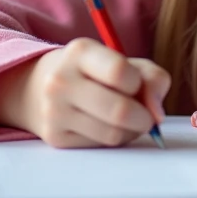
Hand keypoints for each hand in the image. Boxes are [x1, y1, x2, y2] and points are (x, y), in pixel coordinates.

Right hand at [0, 37, 169, 147]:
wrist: (39, 87)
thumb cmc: (94, 73)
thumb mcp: (123, 61)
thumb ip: (152, 78)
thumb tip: (157, 113)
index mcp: (80, 51)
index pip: (120, 73)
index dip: (138, 84)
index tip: (137, 85)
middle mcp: (61, 80)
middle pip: (119, 110)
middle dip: (144, 118)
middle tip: (147, 117)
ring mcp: (54, 111)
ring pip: (112, 134)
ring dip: (131, 131)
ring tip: (127, 120)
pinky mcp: (54, 137)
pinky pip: (100, 146)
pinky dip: (114, 139)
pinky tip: (107, 126)